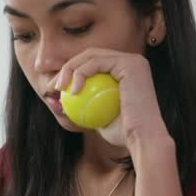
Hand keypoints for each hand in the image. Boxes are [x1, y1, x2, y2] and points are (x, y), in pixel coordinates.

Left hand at [55, 48, 169, 148]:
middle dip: (66, 68)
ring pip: (91, 56)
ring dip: (70, 69)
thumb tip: (59, 101)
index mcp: (125, 71)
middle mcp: (131, 61)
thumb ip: (83, 106)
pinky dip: (81, 73)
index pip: (92, 64)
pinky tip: (72, 90)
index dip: (70, 72)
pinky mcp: (130, 63)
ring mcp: (132, 60)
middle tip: (52, 87)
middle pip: (89, 56)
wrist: (143, 139)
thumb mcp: (97, 120)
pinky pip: (97, 62)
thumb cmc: (123, 135)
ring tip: (58, 88)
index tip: (55, 89)